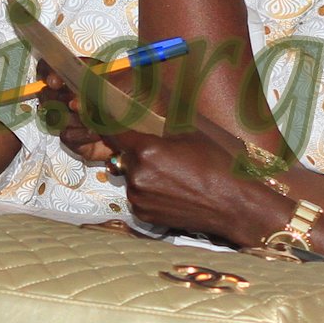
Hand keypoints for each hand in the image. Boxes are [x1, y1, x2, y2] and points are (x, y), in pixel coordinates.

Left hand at [58, 118, 285, 243]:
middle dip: (138, 150)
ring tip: (177, 175)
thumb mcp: (190, 133)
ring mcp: (139, 197)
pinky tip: (175, 190)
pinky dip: (150, 191)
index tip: (88, 108)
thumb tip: (139, 108)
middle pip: (125, 154)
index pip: (112, 130)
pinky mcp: (144, 214)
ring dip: (146, 172)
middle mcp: (137, 175)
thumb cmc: (218, 164)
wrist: (236, 204)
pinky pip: (139, 195)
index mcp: (146, 150)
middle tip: (167, 153)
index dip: (102, 119)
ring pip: (132, 176)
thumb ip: (159, 123)